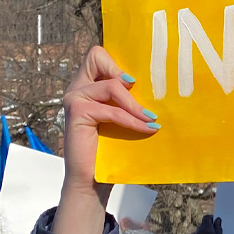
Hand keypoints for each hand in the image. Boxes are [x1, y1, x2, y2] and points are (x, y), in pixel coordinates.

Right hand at [55, 47, 158, 233]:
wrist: (93, 179)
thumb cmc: (112, 147)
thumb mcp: (121, 116)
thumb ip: (127, 98)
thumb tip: (159, 83)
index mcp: (86, 84)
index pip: (97, 55)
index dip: (117, 63)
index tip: (135, 82)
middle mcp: (77, 87)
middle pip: (96, 56)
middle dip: (121, 72)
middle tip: (138, 90)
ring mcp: (74, 98)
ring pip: (112, 86)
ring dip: (135, 105)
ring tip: (152, 119)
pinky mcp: (77, 112)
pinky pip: (112, 110)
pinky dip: (132, 120)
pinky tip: (146, 128)